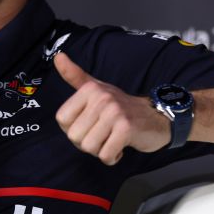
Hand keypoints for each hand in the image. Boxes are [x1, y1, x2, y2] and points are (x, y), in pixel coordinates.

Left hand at [53, 52, 170, 164]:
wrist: (155, 116)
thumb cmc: (120, 107)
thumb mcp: (96, 88)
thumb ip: (74, 75)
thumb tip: (58, 57)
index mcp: (89, 88)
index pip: (62, 119)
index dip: (72, 128)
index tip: (88, 124)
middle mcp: (101, 98)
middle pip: (74, 136)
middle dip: (86, 142)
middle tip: (103, 134)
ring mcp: (114, 113)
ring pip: (89, 147)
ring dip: (100, 150)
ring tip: (111, 139)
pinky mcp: (126, 129)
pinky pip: (105, 155)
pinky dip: (112, 157)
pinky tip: (120, 147)